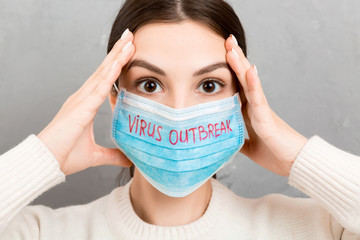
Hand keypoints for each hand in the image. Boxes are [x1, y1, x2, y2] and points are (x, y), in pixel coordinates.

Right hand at [37, 29, 134, 175]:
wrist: (46, 161)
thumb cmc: (65, 155)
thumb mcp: (95, 154)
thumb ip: (112, 155)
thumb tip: (128, 159)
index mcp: (85, 104)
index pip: (105, 79)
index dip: (116, 64)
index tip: (127, 52)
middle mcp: (83, 97)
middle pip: (104, 70)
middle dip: (117, 52)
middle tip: (130, 36)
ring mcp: (81, 100)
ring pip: (103, 73)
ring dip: (116, 57)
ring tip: (129, 41)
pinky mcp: (81, 107)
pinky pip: (99, 87)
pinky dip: (109, 74)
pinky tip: (119, 62)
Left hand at [225, 34, 307, 176]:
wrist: (293, 164)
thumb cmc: (274, 154)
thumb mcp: (248, 146)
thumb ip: (236, 139)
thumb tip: (223, 139)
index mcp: (249, 111)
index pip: (238, 86)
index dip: (230, 70)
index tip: (221, 53)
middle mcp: (255, 106)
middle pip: (243, 78)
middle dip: (235, 59)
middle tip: (227, 40)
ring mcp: (261, 110)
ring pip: (249, 83)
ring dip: (240, 65)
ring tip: (232, 47)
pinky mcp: (266, 119)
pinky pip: (258, 99)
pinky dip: (254, 84)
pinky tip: (250, 69)